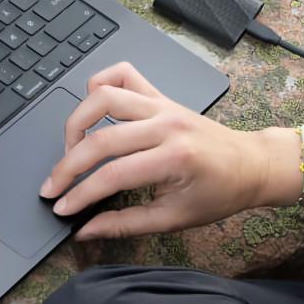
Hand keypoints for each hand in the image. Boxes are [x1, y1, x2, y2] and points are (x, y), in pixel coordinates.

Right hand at [39, 62, 303, 240]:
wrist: (251, 164)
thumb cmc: (219, 193)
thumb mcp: (173, 219)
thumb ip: (124, 223)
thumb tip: (85, 229)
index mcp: (173, 159)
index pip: (110, 175)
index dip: (79, 194)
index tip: (60, 207)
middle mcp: (166, 125)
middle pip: (100, 138)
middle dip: (67, 165)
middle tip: (52, 185)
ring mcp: (162, 105)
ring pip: (103, 96)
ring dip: (76, 122)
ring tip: (70, 148)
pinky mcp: (160, 95)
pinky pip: (123, 74)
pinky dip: (99, 84)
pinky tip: (92, 107)